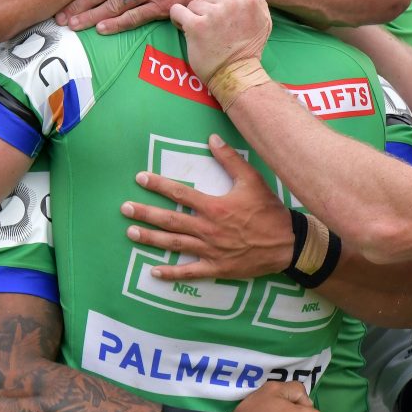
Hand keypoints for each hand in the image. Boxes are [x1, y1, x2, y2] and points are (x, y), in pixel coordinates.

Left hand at [125, 133, 293, 279]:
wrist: (288, 244)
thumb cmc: (269, 211)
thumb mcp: (252, 180)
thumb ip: (230, 159)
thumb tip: (212, 138)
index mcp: (214, 207)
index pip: (179, 194)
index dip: (158, 185)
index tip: (140, 179)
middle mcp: (207, 229)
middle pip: (170, 220)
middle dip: (145, 213)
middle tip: (124, 208)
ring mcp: (210, 250)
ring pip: (174, 244)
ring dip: (150, 239)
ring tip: (130, 233)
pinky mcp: (216, 268)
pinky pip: (189, 271)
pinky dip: (171, 273)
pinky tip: (153, 272)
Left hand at [169, 0, 270, 81]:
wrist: (236, 74)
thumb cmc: (248, 49)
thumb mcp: (264, 20)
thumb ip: (255, 0)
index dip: (220, 5)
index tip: (222, 21)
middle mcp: (234, 3)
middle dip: (208, 11)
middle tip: (214, 30)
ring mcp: (214, 13)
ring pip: (194, 4)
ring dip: (195, 17)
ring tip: (203, 33)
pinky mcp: (197, 25)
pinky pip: (177, 11)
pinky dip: (178, 19)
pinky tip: (185, 28)